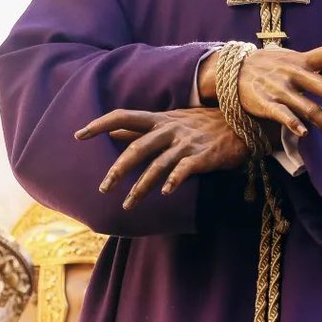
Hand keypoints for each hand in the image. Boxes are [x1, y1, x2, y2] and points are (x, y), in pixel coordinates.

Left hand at [75, 107, 248, 208]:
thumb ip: (141, 129)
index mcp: (160, 119)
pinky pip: (185, 168)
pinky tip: (166, 193)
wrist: (242, 121)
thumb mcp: (171, 121)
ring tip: (128, 205)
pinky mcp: (204, 155)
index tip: (79, 134)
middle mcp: (170, 129)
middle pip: (138, 148)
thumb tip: (112, 131)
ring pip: (158, 164)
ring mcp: (187, 143)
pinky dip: (175, 179)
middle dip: (118, 169)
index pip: (124, 116)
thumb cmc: (202, 124)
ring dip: (141, 186)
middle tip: (103, 188)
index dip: (101, 123)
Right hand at [198, 41, 321, 148]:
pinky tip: (305, 135)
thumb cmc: (273, 65)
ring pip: (310, 109)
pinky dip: (293, 124)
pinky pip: (282, 115)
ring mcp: (280, 88)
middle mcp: (295, 72)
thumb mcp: (296, 58)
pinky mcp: (265, 103)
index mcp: (304, 59)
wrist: (233, 70)